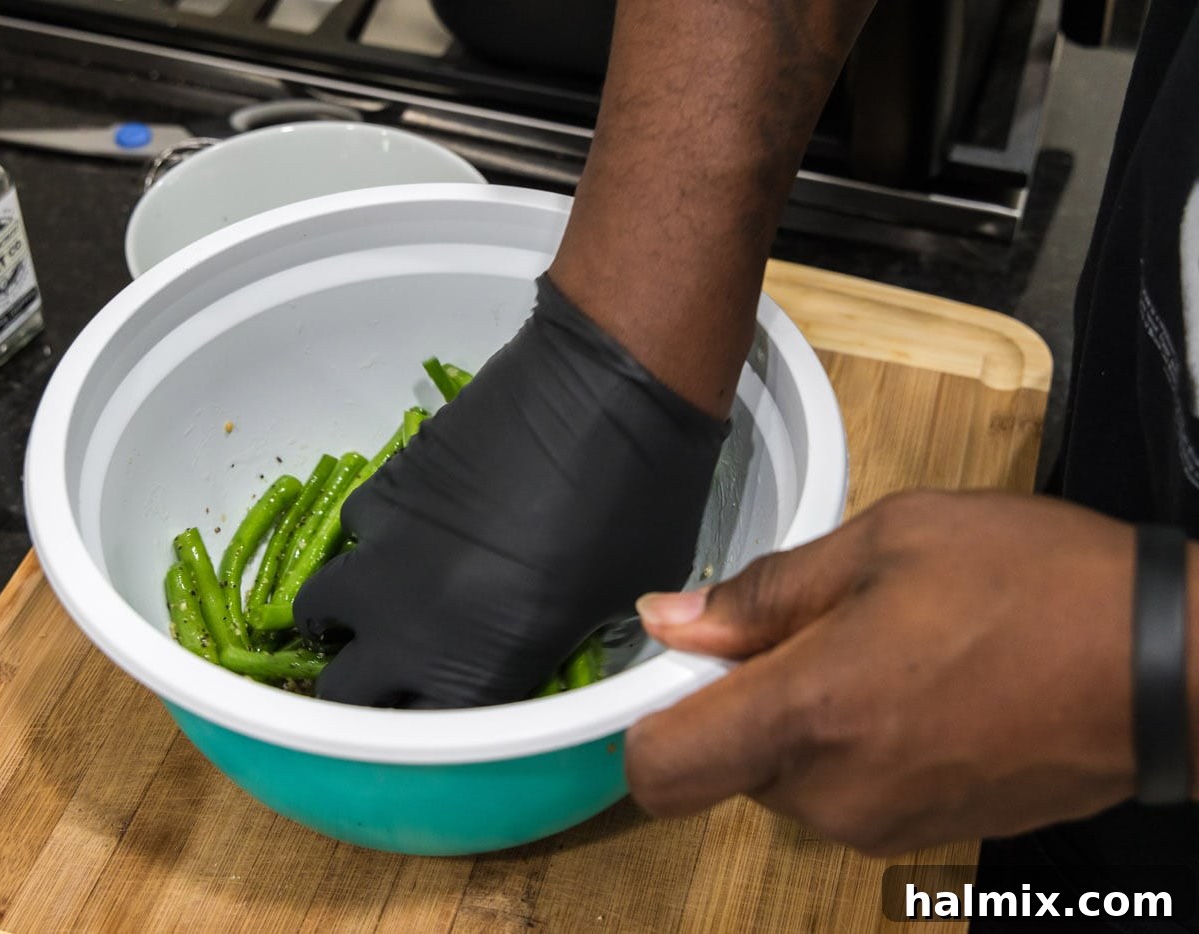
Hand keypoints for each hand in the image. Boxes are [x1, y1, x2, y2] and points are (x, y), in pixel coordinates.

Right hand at [294, 275, 726, 707]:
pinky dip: (371, 540)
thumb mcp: (623, 603)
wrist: (605, 390)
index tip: (438, 714)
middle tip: (390, 672)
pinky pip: (352, 533)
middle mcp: (409, 627)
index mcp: (476, 671)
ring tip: (379, 600)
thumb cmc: (641, 504)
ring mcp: (384, 555)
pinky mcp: (381, 489)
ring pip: (320, 609)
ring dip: (342, 616)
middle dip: (360, 693)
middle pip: (343, 693)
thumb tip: (553, 640)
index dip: (426, 730)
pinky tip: (411, 526)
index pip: (416, 739)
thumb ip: (569, 643)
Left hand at [625, 491, 1140, 855]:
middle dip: (741, 701)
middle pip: (721, 766)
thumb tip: (668, 620)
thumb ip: (762, 593)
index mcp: (809, 714)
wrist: (1165, 666)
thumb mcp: (885, 543)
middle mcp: (833, 793)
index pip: (659, 768)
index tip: (677, 667)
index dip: (645, 719)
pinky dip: (851, 746)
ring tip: (883, 650)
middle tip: (816, 627)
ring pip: (783, 778)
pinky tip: (916, 688)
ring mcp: (880, 828)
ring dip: (802, 720)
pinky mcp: (922, 838)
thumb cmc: (1028, 583)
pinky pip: (843, 793)